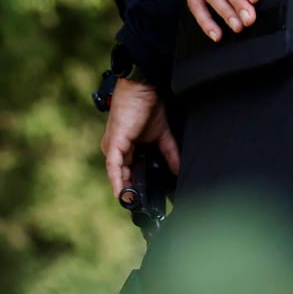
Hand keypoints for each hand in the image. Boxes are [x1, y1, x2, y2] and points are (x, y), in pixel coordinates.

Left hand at [99, 79, 179, 196]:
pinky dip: (117, 180)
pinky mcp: (115, 143)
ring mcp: (114, 146)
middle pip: (123, 174)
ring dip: (124, 189)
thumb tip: (178, 168)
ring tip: (132, 204)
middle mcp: (117, 147)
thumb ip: (169, 152)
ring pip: (117, 173)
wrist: (144, 87)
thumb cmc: (149, 104)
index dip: (136, 184)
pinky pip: (114, 166)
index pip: (129, 170)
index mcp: (127, 145)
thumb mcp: (162, 134)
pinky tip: (122, 194)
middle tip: (140, 206)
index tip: (144, 198)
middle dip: (131, 190)